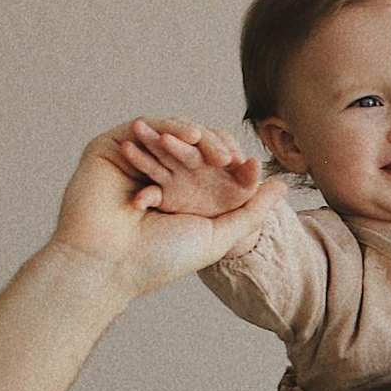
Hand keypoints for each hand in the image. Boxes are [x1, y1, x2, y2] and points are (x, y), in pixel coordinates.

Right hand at [47, 129, 287, 298]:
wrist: (110, 264)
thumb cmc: (158, 259)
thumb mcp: (218, 236)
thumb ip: (251, 211)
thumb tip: (280, 186)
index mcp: (180, 197)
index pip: (211, 168)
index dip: (232, 163)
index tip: (249, 167)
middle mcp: (156, 177)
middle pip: (192, 149)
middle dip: (214, 148)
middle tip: (228, 157)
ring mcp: (132, 161)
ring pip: (169, 135)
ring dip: (191, 137)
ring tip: (206, 146)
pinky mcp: (110, 148)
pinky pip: (143, 127)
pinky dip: (167, 127)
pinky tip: (187, 137)